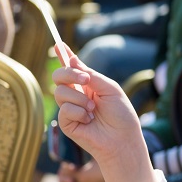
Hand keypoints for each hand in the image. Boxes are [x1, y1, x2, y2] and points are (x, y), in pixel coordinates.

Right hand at [53, 48, 143, 163]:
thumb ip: (92, 75)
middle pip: (59, 76)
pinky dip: (78, 112)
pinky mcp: (66, 123)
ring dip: (79, 99)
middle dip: (69, 73)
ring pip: (59, 92)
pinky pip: (63, 109)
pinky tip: (89, 120)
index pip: (73, 67)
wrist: (123, 138)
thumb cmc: (121, 114)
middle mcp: (77, 94)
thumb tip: (73, 60)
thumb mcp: (110, 89)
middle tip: (85, 79)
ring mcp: (70, 109)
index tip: (58, 43)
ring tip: (93, 110)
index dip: (64, 55)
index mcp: (88, 85)